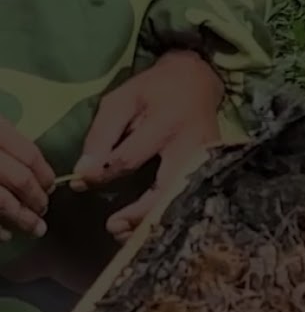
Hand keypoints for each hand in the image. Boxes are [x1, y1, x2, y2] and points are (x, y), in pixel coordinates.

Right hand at [0, 117, 55, 240]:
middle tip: (44, 209)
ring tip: (36, 229)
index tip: (51, 187)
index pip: (30, 156)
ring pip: (3, 201)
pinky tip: (6, 235)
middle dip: (36, 198)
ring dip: (22, 218)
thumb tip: (34, 169)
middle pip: (20, 180)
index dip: (45, 175)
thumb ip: (7, 140)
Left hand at [71, 50, 223, 241]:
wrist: (199, 79)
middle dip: (140, 213)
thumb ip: (101, 135)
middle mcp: (191, 146)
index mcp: (165, 124)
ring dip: (156, 220)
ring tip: (128, 232)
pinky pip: (193, 195)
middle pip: (167, 189)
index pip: (130, 158)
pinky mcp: (214, 167)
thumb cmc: (155, 89)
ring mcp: (208, 160)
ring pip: (183, 198)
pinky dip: (172, 212)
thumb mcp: (121, 101)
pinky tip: (152, 223)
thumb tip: (85, 173)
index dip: (103, 174)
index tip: (82, 181)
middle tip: (113, 226)